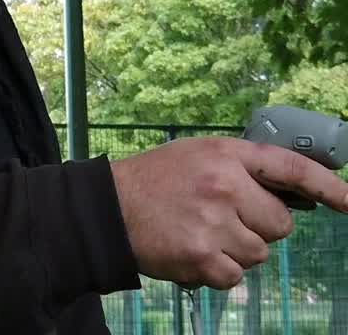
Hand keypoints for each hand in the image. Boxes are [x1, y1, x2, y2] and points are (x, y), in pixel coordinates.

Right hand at [110, 137, 347, 289]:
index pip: (291, 167)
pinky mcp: (200, 256)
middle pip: (279, 224)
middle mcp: (223, 186)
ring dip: (234, 250)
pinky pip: (234, 276)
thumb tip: (294, 198)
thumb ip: (242, 170)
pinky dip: (216, 271)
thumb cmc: (154, 181)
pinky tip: (190, 251)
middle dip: (256, 227)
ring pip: (258, 253)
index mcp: (225, 155)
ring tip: (198, 233)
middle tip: (219, 218)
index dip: (329, 187)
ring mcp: (212, 223)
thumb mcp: (198, 157)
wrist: (106, 207)